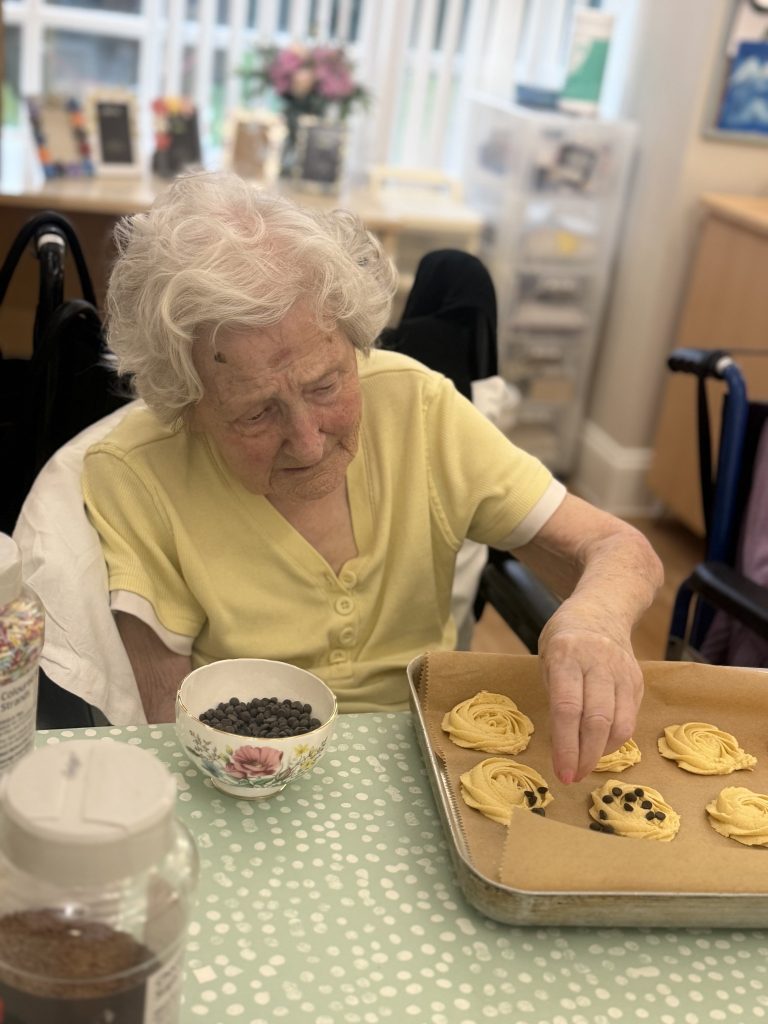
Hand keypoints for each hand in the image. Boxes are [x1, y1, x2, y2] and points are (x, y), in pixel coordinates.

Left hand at [537, 607, 643, 783]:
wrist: (602, 610)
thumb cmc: (564, 639)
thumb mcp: (546, 657)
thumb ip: (555, 695)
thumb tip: (562, 744)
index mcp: (566, 655)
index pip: (567, 708)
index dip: (565, 746)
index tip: (561, 772)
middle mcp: (598, 662)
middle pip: (596, 720)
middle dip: (584, 756)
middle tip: (572, 777)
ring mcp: (622, 672)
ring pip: (619, 724)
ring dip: (601, 753)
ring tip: (584, 765)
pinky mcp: (638, 681)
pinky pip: (630, 719)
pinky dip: (614, 740)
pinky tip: (599, 747)